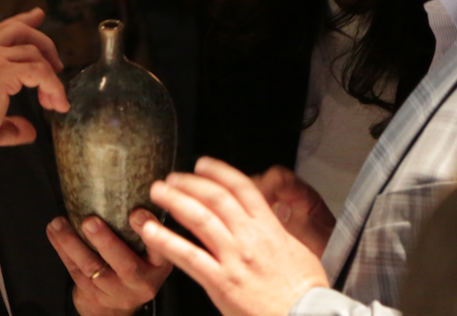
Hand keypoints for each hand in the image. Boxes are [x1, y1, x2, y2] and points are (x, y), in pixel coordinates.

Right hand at [0, 8, 67, 160]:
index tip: (37, 16)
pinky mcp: (0, 73)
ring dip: (52, 75)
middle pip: (19, 30)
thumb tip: (27, 130)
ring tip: (56, 100)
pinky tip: (56, 103)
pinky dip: (53, 86)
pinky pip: (38, 71)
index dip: (22, 21)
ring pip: (33, 50)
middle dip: (44, 43)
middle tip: (58, 65)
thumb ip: (10, 124)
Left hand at [46, 211, 171, 315]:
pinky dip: (62, 248)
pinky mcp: (91, 293)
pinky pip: (73, 270)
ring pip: (91, 267)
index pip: (159, 250)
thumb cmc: (135, 265)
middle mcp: (139, 280)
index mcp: (157, 265)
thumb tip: (128, 181)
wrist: (117, 307)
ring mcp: (114, 290)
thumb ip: (145, 228)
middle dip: (106, 242)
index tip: (136, 213)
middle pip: (124, 264)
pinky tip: (54, 231)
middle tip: (90, 221)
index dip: (148, 232)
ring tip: (59, 223)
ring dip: (72, 243)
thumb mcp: (149, 254)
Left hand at [139, 157, 327, 315]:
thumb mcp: (298, 250)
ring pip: (199, 219)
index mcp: (270, 228)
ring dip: (175, 201)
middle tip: (172, 177)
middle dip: (191, 183)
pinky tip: (150, 231)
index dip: (219, 171)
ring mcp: (234, 258)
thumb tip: (265, 222)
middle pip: (215, 198)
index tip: (202, 164)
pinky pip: (188, 256)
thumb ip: (275, 233)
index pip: (242, 188)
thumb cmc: (306, 292)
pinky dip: (165, 241)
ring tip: (158, 193)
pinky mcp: (221, 282)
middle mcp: (250, 238)